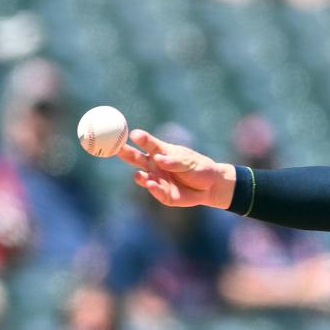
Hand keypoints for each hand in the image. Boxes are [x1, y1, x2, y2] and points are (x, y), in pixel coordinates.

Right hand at [120, 128, 236, 208]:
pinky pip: (156, 191)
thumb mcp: (189, 162)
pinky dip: (153, 189)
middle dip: (126, 154)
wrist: (211, 186)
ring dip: (140, 176)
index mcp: (161, 152)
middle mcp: (155, 165)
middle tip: (117, 150)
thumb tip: (158, 158)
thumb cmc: (199, 168)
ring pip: (143, 177)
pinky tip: (151, 184)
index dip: (141, 139)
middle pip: (137, 159)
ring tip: (139, 175)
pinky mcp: (164, 194)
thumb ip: (174, 161)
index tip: (134, 134)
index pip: (149, 143)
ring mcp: (158, 180)